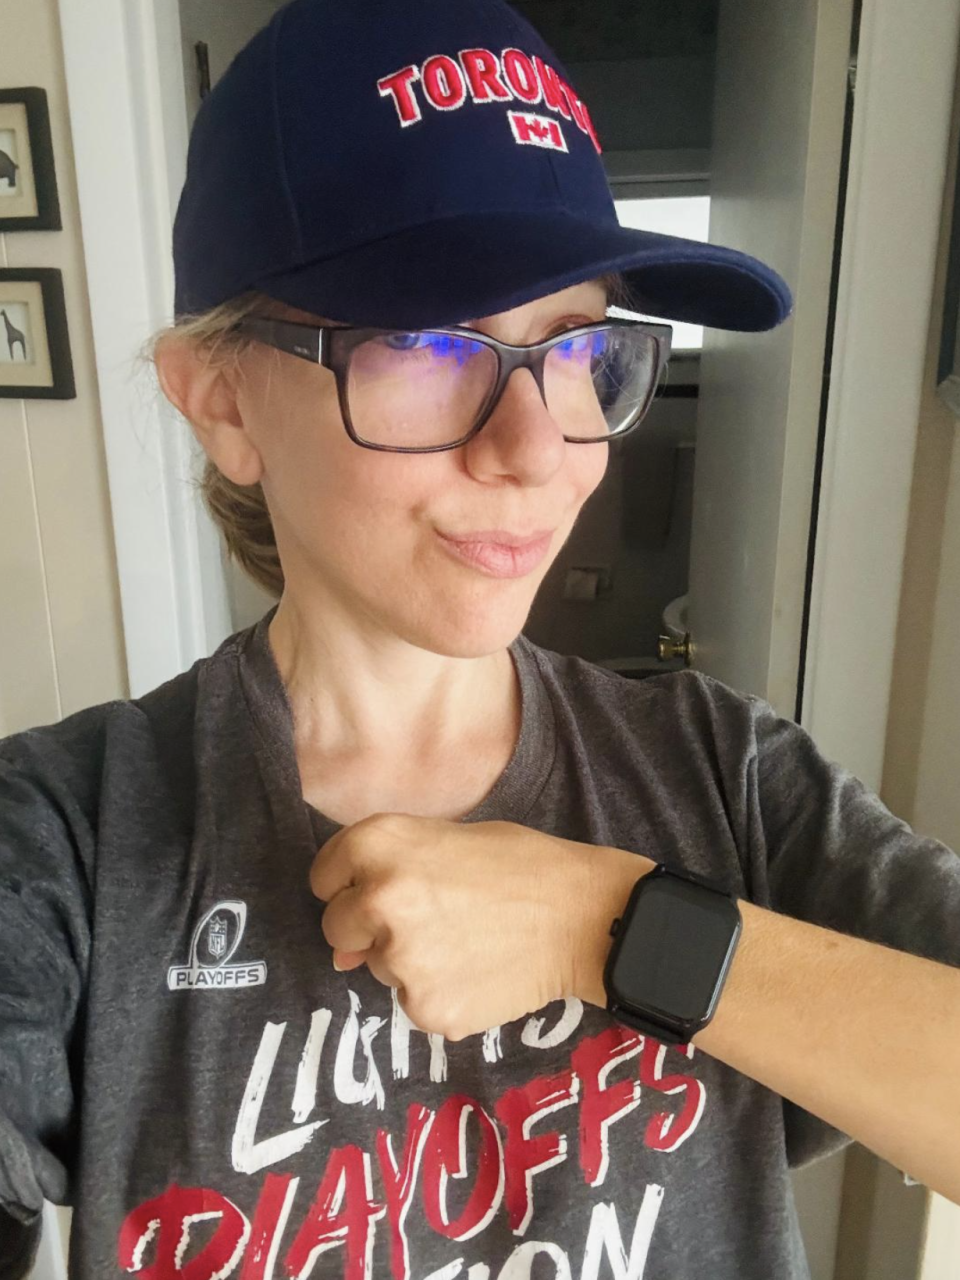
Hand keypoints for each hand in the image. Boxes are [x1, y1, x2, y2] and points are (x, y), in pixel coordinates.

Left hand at [309, 812, 652, 1040]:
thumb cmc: (519, 866)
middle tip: (428, 917)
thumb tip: (343, 954)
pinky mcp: (424, 1008)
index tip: (385, 886)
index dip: (351, 882)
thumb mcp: (448, 840)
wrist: (581, 917)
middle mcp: (376, 899)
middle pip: (336, 927)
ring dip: (407, 958)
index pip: (322, 876)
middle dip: (369, 926)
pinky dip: (438, 991)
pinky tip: (477, 970)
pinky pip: (412, 1002)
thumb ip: (386, 875)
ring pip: (377, 967)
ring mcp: (398, 959)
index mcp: (378, 843)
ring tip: (465, 940)